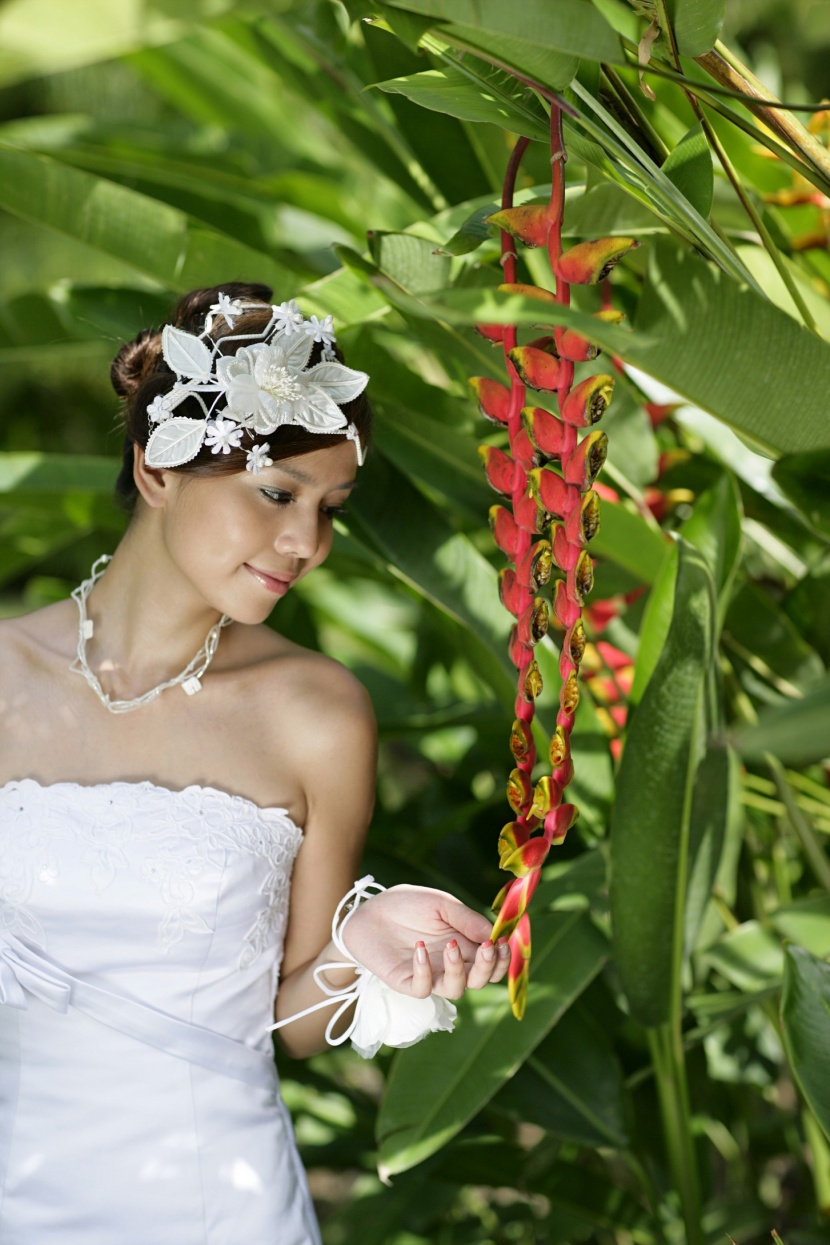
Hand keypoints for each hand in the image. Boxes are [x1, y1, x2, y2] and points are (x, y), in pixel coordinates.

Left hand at [339, 884, 510, 999]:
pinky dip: (425, 972)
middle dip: (489, 968)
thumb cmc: (407, 905)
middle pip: (480, 980)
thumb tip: (494, 933)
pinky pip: (422, 988)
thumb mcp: (440, 904)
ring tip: (450, 945)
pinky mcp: (406, 981)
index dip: (502, 957)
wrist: (369, 909)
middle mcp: (450, 964)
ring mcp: (429, 975)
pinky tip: (419, 948)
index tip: (503, 941)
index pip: (492, 962)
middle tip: (487, 947)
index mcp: (464, 945)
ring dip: (459, 970)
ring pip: (456, 990)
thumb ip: (467, 919)